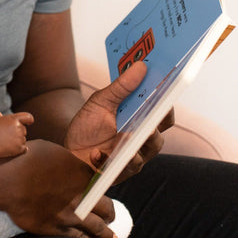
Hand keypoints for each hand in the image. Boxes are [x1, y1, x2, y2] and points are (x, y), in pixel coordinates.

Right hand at [0, 111, 33, 156]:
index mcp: (14, 119)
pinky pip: (24, 149)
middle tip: (7, 136)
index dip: (29, 120)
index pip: (28, 117)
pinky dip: (20, 149)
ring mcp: (20, 138)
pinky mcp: (19, 148)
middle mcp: (19, 127)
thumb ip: (0, 117)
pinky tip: (13, 149)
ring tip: (6, 142)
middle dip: (18, 132)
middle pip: (24, 130)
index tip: (29, 123)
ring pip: (23, 140)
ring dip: (17, 141)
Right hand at [2, 139, 115, 237]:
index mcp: (83, 174)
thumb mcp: (53, 151)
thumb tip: (71, 167)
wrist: (8, 179)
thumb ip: (69, 162)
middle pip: (107, 208)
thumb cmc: (26, 159)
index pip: (104, 183)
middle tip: (110, 216)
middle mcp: (82, 196)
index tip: (100, 192)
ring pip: (98, 229)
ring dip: (106, 234)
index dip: (102, 188)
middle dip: (109, 212)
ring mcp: (70, 215)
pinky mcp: (56, 229)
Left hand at [64, 62, 171, 182]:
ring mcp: (135, 156)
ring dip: (138, 142)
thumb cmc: (89, 124)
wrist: (69, 150)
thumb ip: (121, 86)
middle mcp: (143, 139)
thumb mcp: (101, 101)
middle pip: (159, 133)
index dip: (167, 104)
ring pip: (147, 150)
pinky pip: (124, 167)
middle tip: (150, 115)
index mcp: (142, 119)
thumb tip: (141, 66)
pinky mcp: (121, 171)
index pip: (164, 113)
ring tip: (127, 134)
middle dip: (155, 124)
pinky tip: (97, 153)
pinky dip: (110, 159)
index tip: (166, 91)